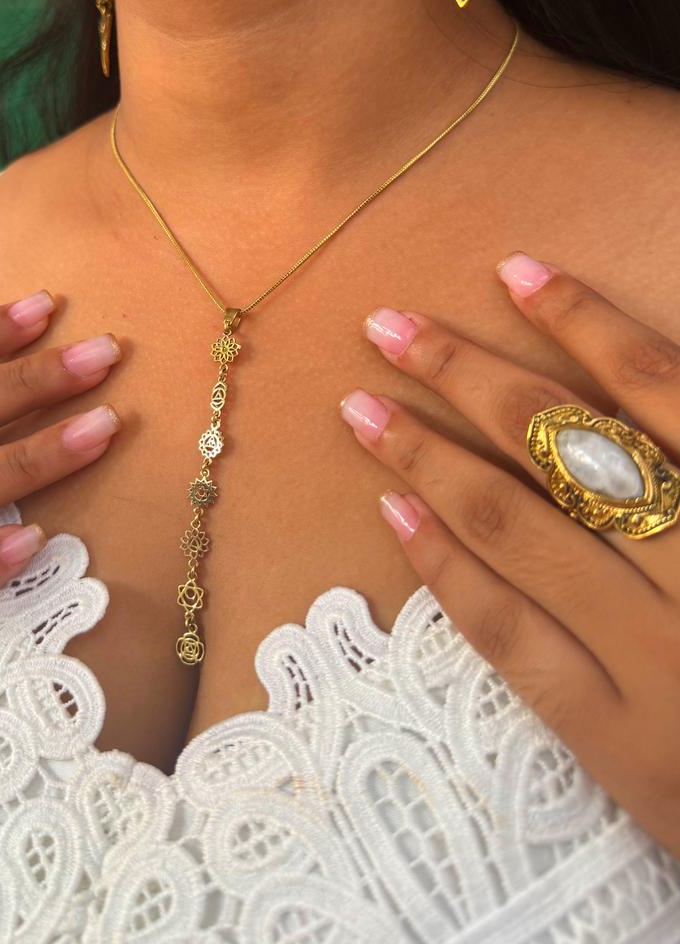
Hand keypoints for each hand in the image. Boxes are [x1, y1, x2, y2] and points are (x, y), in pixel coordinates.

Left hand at [340, 253, 679, 856]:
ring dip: (428, 457)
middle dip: (467, 374)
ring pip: (517, 530)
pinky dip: (447, 567)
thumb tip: (634, 394)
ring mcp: (657, 663)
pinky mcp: (617, 740)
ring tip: (361, 408)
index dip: (584, 324)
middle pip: (563, 448)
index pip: (662, 392)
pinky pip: (511, 635)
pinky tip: (393, 512)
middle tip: (389, 325)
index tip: (514, 271)